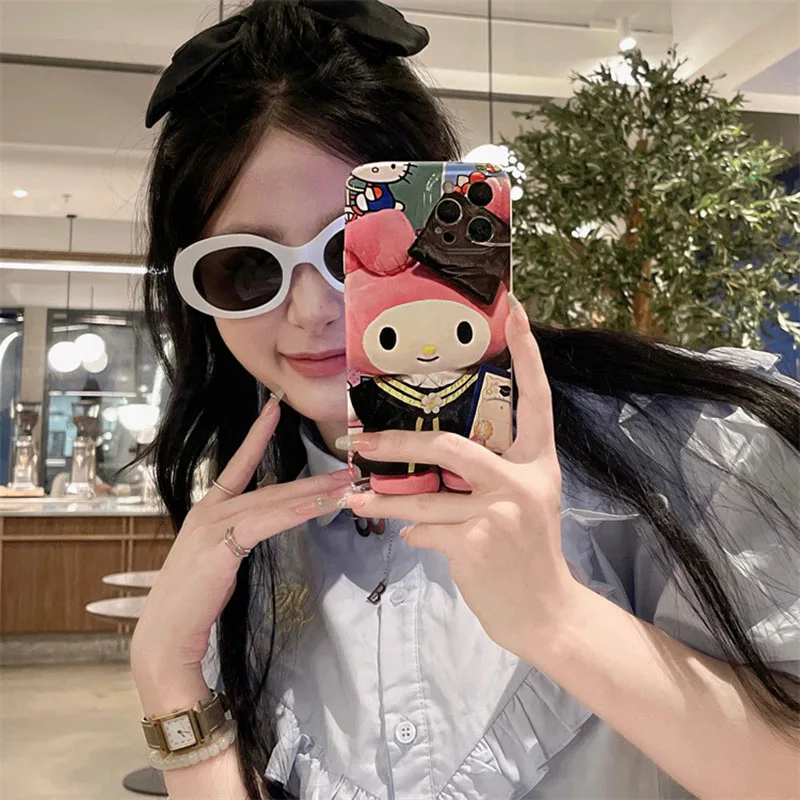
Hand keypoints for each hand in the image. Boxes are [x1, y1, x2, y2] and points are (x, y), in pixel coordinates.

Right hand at [130, 396, 351, 690]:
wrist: (165, 634)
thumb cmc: (192, 601)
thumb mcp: (218, 557)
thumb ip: (239, 535)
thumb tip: (268, 523)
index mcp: (207, 510)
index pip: (238, 465)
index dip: (257, 435)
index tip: (274, 408)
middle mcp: (209, 509)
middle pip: (270, 486)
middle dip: (311, 478)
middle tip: (345, 466)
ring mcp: (212, 524)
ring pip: (274, 501)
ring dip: (314, 493)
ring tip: (345, 484)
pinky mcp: (221, 544)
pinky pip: (268, 522)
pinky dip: (298, 513)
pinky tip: (322, 507)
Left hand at [343, 299, 581, 657]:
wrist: (546, 613)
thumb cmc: (528, 553)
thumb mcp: (522, 503)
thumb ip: (486, 478)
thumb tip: (429, 470)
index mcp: (538, 462)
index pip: (536, 398)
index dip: (527, 352)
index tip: (514, 307)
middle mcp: (523, 480)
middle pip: (451, 445)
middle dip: (398, 444)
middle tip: (361, 441)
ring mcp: (500, 512)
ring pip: (424, 496)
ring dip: (382, 499)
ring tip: (354, 496)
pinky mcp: (475, 543)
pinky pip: (424, 530)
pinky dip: (411, 532)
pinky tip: (410, 537)